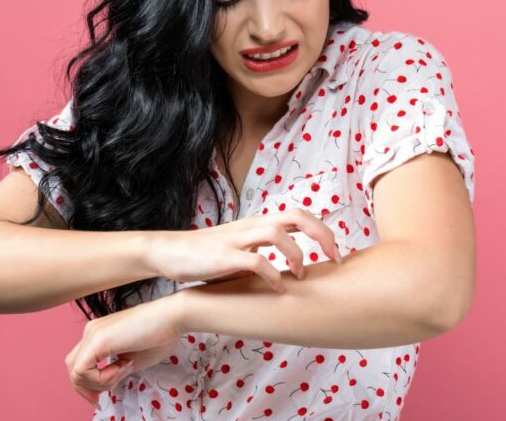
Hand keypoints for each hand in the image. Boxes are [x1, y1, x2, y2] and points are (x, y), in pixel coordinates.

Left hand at [64, 294, 182, 408]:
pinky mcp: (98, 339)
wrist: (173, 317)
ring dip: (99, 383)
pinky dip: (101, 378)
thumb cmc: (160, 336)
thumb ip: (115, 371)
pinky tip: (123, 368)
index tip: (100, 398)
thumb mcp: (132, 360)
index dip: (87, 385)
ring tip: (125, 371)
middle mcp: (91, 331)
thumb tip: (107, 384)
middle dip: (85, 389)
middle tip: (100, 399)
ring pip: (75, 372)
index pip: (79, 363)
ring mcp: (92, 333)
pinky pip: (83, 370)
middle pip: (71, 368)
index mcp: (98, 334)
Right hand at [147, 210, 341, 291]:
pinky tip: (279, 290)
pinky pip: (256, 261)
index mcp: (258, 223)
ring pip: (278, 233)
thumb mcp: (241, 249)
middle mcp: (251, 226)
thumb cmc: (207, 254)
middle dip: (321, 235)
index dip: (323, 231)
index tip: (335, 254)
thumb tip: (291, 269)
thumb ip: (264, 251)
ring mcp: (238, 239)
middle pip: (296, 216)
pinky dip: (273, 275)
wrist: (170, 252)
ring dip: (297, 254)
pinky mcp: (225, 256)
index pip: (299, 214)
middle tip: (334, 259)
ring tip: (300, 275)